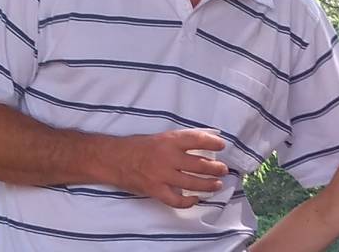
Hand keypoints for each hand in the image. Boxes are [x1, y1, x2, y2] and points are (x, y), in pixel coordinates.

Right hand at [107, 128, 226, 207]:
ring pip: (192, 183)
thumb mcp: (159, 136)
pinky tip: (196, 199)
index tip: (222, 145)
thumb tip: (201, 142)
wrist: (115, 159)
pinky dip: (188, 201)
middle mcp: (168, 157)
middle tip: (223, 169)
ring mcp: (162, 175)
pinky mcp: (156, 190)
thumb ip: (177, 141)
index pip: (197, 140)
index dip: (212, 142)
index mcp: (169, 140)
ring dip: (208, 184)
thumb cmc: (137, 146)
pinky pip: (177, 199)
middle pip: (199, 164)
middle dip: (215, 168)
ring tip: (217, 184)